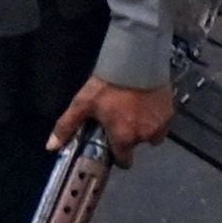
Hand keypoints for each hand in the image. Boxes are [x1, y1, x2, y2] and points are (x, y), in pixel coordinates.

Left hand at [49, 76, 177, 165]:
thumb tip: (51, 147)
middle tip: (121, 118)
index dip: (119, 155)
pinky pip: (163, 122)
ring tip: (135, 110)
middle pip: (137, 144)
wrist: (136, 61)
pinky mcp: (170, 112)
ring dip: (145, 127)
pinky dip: (156, 116)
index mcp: (123, 138)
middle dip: (130, 136)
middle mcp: (144, 136)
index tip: (114, 145)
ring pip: (153, 135)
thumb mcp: (82, 103)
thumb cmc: (107, 85)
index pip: (124, 162)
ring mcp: (159, 125)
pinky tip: (147, 103)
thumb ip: (67, 126)